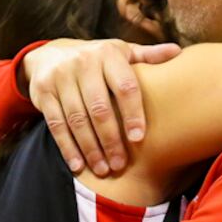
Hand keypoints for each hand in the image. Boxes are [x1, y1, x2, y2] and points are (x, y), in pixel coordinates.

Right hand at [25, 39, 181, 176]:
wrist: (49, 54)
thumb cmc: (96, 59)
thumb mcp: (120, 52)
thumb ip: (147, 56)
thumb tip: (178, 52)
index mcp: (108, 54)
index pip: (125, 86)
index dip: (133, 113)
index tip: (139, 138)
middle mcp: (83, 63)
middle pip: (99, 108)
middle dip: (110, 140)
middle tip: (120, 164)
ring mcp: (60, 78)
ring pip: (77, 120)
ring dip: (91, 148)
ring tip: (103, 169)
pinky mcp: (42, 93)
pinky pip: (56, 125)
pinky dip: (68, 148)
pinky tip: (79, 166)